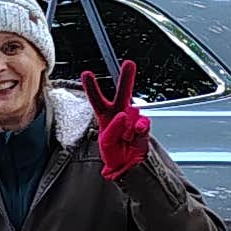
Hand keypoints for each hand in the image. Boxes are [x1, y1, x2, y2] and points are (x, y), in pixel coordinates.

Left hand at [83, 59, 152, 177]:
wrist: (129, 167)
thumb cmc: (115, 153)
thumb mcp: (107, 143)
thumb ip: (113, 129)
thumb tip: (125, 115)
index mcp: (105, 117)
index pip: (97, 100)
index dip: (92, 87)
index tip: (86, 74)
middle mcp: (120, 114)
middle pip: (123, 93)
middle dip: (127, 78)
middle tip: (129, 64)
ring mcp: (133, 120)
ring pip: (134, 112)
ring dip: (128, 125)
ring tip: (125, 137)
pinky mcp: (144, 128)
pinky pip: (143, 124)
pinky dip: (140, 128)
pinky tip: (135, 133)